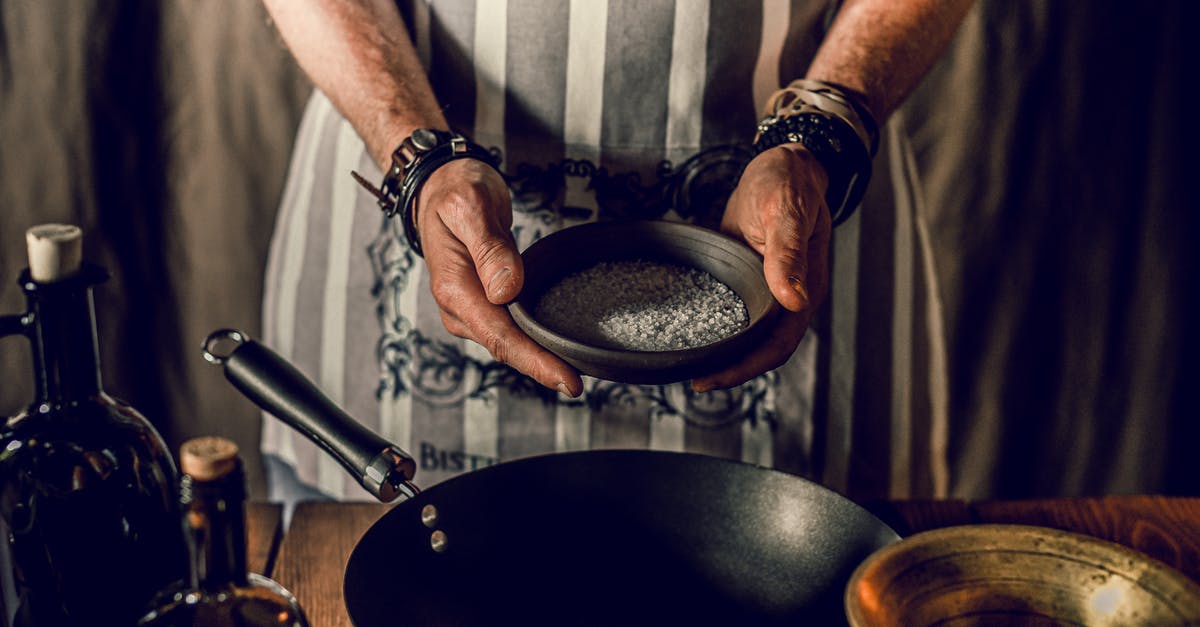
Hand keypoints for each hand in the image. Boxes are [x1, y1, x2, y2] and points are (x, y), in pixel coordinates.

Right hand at [417, 158, 582, 396]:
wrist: (441, 186)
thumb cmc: (456, 191)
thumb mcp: (472, 206)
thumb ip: (490, 248)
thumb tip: (506, 290)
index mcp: (453, 287)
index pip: (498, 336)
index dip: (534, 362)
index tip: (567, 381)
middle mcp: (459, 306)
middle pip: (506, 347)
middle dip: (542, 367)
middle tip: (580, 385)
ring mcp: (470, 309)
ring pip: (509, 343)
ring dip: (539, 357)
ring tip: (576, 371)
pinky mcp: (482, 305)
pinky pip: (510, 329)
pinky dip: (533, 341)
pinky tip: (557, 348)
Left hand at [692, 144, 831, 391]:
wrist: (785, 164)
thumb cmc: (789, 182)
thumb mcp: (786, 212)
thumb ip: (788, 254)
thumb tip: (793, 300)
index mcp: (804, 290)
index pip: (776, 346)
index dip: (745, 367)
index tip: (710, 378)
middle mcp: (788, 298)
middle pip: (761, 350)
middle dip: (729, 370)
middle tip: (691, 379)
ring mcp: (769, 290)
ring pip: (749, 335)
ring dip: (724, 353)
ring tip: (688, 363)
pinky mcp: (751, 279)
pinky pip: (736, 311)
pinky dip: (718, 326)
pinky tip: (692, 329)